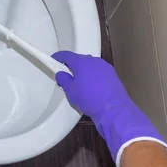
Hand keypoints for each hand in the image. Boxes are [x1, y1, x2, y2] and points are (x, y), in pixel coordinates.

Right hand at [52, 51, 166, 166]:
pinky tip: (90, 89)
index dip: (58, 57)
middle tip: (65, 76)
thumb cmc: (90, 99)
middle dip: (71, 66)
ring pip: (90, 67)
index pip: (67, 55)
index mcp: (82, 62)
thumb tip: (61, 74)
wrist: (114, 111)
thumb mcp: (71, 91)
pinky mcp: (113, 76)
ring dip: (83, 72)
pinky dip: (92, 78)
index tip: (53, 60)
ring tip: (78, 85)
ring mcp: (105, 68)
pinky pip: (98, 73)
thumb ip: (64, 80)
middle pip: (79, 60)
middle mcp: (95, 61)